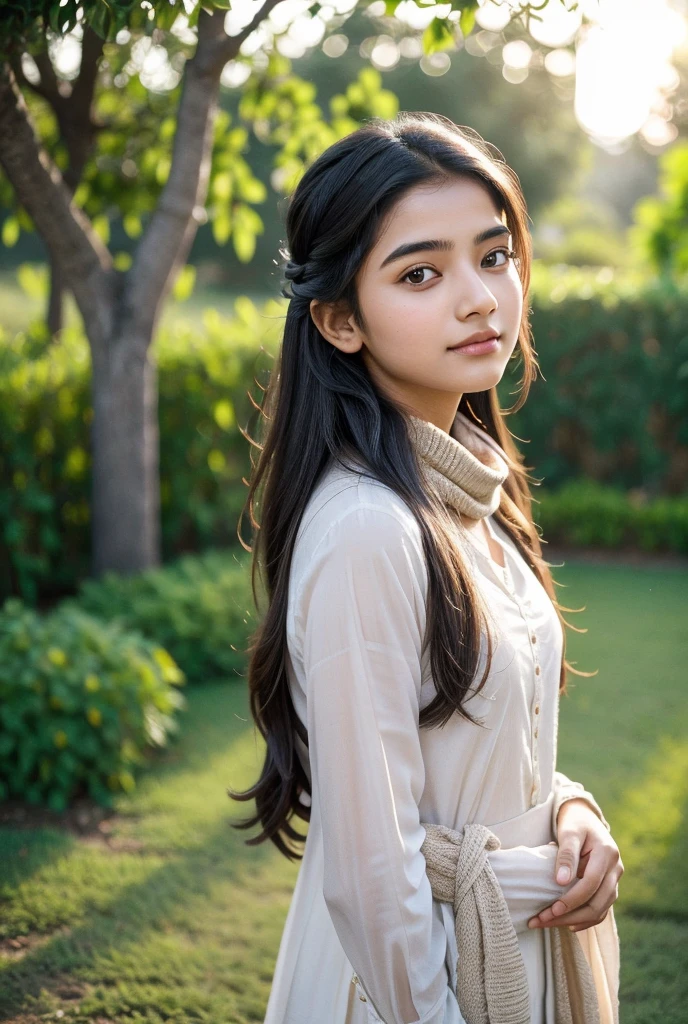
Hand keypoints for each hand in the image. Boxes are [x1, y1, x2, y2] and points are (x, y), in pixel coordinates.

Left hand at [527, 798, 623, 932]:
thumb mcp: (568, 832)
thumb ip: (566, 855)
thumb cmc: (575, 822)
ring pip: (600, 910)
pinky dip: (586, 919)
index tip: (552, 909)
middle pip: (597, 903)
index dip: (572, 899)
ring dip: (575, 920)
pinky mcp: (609, 886)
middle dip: (569, 915)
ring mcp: (615, 879)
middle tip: (542, 920)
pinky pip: (601, 909)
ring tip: (548, 923)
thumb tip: (561, 882)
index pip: (590, 883)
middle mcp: (616, 869)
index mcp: (607, 853)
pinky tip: (568, 924)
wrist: (585, 817)